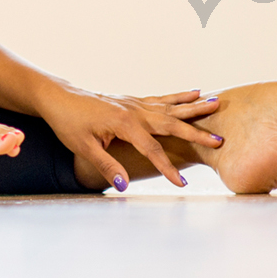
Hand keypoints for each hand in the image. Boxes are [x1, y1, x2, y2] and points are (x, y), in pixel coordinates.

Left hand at [37, 86, 222, 190]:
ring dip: (194, 107)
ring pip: (170, 107)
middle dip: (195, 133)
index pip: (151, 148)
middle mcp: (133, 110)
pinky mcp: (132, 101)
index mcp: (123, 122)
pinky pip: (161, 100)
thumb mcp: (82, 147)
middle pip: (170, 123)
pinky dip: (179, 97)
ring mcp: (134, 103)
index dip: (166, 168)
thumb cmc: (68, 122)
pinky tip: (194, 92)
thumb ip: (106, 165)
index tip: (181, 184)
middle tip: (220, 141)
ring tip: (217, 103)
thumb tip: (123, 185)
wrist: (57, 98)